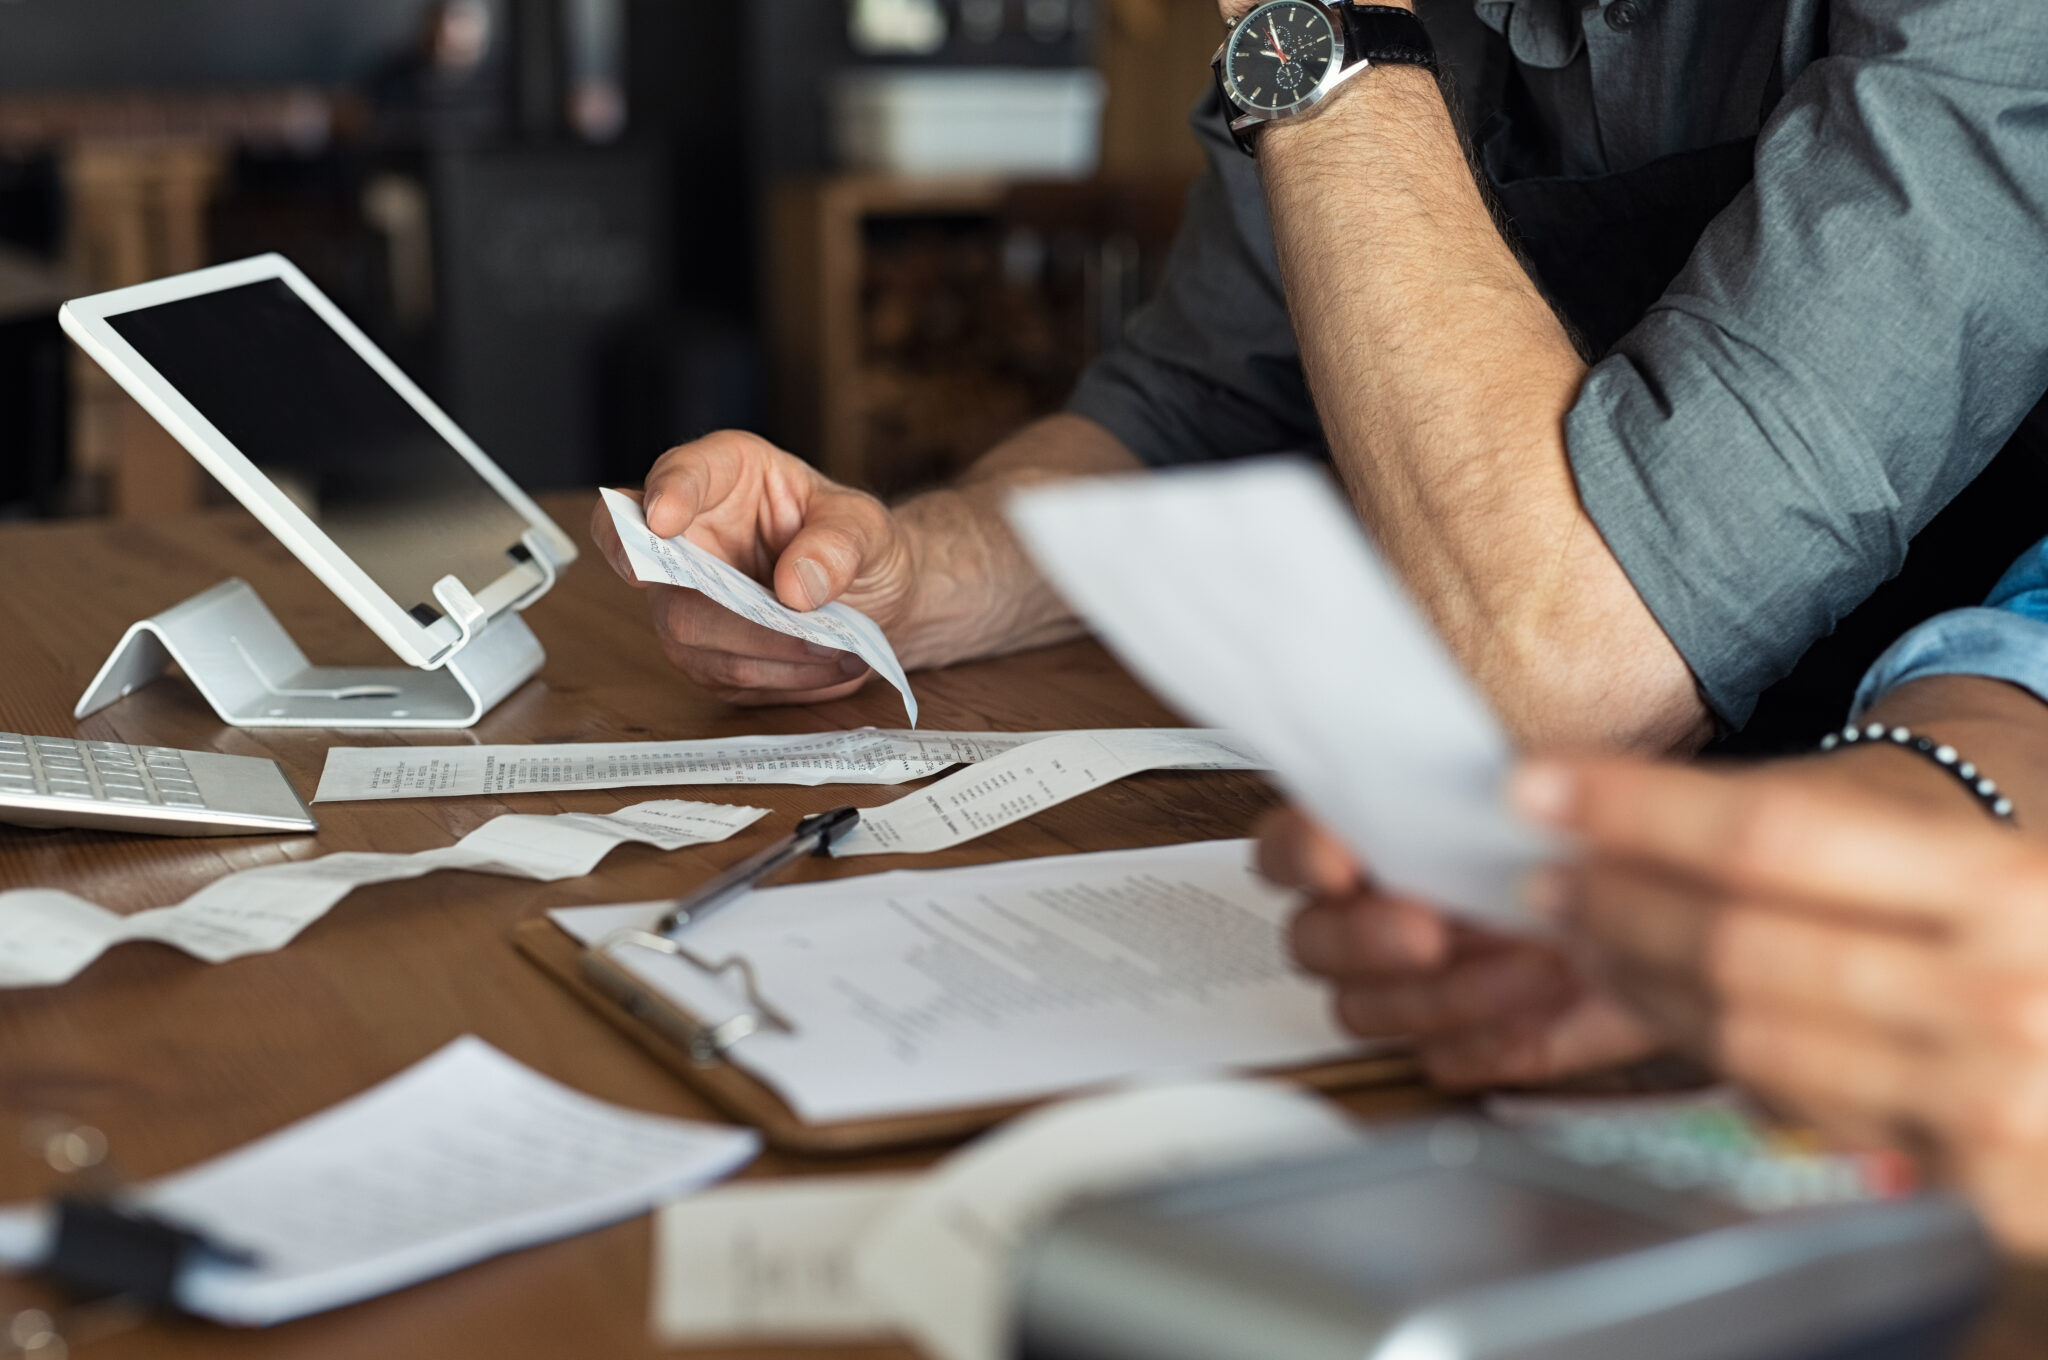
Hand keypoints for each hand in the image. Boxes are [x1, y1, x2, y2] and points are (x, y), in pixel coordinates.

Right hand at [591, 430, 919, 705]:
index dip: (665, 495)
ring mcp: (685, 599)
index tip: (664, 520)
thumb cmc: (859, 543)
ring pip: (691, 636)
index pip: (677, 474)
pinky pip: (726, 676)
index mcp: (724, 474)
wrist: (875, 598)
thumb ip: (839, 544)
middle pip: (665, 574)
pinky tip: (830, 665)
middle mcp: (690, 535)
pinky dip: (783, 678)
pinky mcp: (703, 654)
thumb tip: (795, 587)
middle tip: (808, 620)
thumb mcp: (867, 527)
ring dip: (772, 652)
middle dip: (734, 610)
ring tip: (840, 649)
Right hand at [1256, 805, 1661, 1088]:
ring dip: (1443, 993)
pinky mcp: (1459, 1042)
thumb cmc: (1592, 840)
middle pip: (1311, 943)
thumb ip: (1505, 785)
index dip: (1302, 856)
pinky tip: (1539, 1010)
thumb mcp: (1556, 788)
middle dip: (1366, 939)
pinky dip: (1488, 1040)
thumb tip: (1493, 789)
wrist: (1667, 906)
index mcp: (1369, 838)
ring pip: (1365, 1010)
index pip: (1288, 848)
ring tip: (1529, 963)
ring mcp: (1406, 987)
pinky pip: (1438, 1061)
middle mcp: (1371, 916)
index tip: (1342, 863)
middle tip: (1430, 930)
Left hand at [1521, 756, 2047, 1255]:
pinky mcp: (1970, 1188)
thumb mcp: (1951, 839)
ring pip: (1746, 1037)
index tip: (1539, 789)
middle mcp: (2003, 995)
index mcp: (2001, 885)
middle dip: (1616, 907)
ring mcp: (1990, 1102)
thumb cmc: (2018, 909)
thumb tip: (1621, 816)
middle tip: (1548, 879)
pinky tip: (1668, 1011)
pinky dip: (1710, 1053)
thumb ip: (1807, 829)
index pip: (1772, 836)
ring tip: (1586, 941)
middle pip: (1740, 945)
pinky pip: (1792, 1110)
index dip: (1636, 811)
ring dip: (1638, 985)